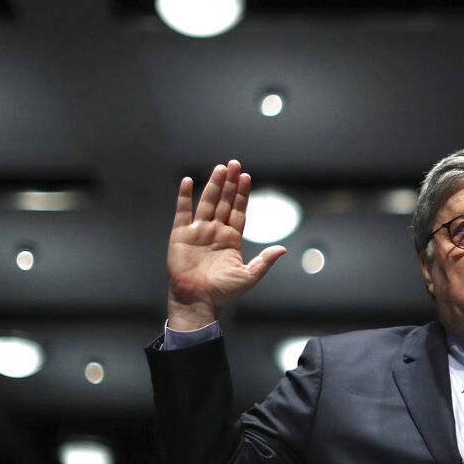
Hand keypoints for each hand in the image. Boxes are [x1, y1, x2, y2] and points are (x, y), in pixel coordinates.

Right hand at [166, 160, 285, 329]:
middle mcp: (215, 231)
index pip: (238, 210)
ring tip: (220, 168)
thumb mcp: (249, 276)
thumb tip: (283, 248)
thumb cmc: (223, 291)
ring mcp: (198, 231)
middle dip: (230, 183)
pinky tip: (188, 181)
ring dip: (213, 185)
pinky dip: (184, 197)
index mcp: (232, 238)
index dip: (242, 194)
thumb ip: (264, 261)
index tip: (246, 177)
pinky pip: (183, 212)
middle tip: (234, 163)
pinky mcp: (181, 235)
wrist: (197, 300)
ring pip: (207, 202)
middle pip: (224, 202)